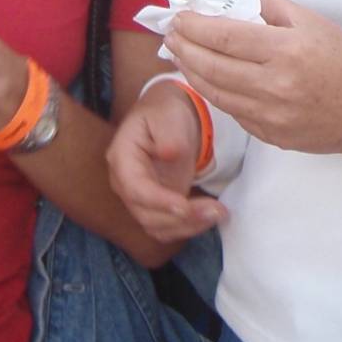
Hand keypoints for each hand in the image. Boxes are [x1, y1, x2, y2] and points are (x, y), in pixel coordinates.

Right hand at [107, 83, 226, 241]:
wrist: (168, 120)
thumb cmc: (165, 113)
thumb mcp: (167, 114)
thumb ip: (168, 134)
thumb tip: (169, 153)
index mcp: (122, 157)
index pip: (135, 188)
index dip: (159, 201)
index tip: (185, 206)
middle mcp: (126, 184)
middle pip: (146, 214)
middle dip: (181, 218)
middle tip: (216, 210)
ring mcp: (140, 199)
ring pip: (157, 227)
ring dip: (188, 226)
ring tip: (219, 213)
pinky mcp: (156, 208)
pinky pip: (168, 228)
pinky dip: (189, 228)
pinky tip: (211, 216)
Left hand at [170, 0, 341, 157]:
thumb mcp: (311, 21)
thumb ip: (268, 4)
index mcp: (286, 51)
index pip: (226, 36)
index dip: (195, 26)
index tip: (180, 16)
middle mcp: (275, 86)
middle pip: (212, 66)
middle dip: (184, 47)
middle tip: (171, 34)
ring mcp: (270, 115)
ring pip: (215, 93)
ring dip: (191, 71)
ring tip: (180, 54)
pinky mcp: (270, 135)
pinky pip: (232, 112)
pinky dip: (214, 92)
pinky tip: (205, 78)